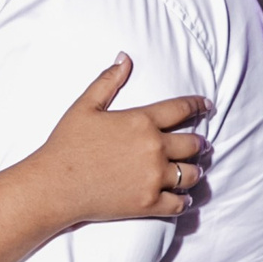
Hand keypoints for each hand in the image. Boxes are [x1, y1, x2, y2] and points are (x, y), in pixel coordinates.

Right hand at [34, 56, 207, 226]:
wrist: (55, 185)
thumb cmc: (66, 144)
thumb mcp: (85, 106)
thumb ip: (108, 81)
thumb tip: (124, 58)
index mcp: (141, 121)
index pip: (181, 109)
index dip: (198, 105)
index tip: (207, 106)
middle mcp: (153, 148)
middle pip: (193, 143)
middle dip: (200, 143)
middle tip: (202, 145)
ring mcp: (153, 177)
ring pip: (191, 173)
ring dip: (195, 171)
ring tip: (193, 170)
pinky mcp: (149, 203)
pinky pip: (179, 203)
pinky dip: (184, 200)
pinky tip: (184, 197)